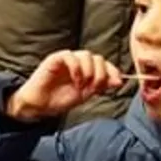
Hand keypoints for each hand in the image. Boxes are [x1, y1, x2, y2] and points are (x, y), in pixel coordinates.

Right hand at [7, 50, 124, 121]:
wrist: (40, 105)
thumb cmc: (60, 99)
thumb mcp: (86, 94)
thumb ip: (101, 86)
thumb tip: (120, 80)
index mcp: (87, 70)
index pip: (104, 64)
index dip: (112, 71)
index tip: (116, 83)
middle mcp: (78, 62)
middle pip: (98, 58)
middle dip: (101, 74)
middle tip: (95, 88)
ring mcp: (67, 59)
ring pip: (86, 55)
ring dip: (89, 71)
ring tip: (83, 85)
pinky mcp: (55, 59)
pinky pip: (70, 55)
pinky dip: (76, 68)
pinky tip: (75, 80)